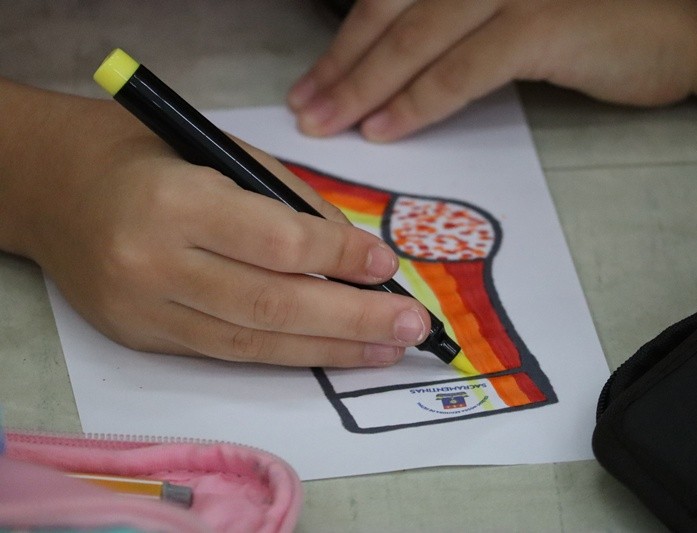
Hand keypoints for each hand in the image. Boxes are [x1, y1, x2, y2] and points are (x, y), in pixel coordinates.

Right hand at [0, 79, 428, 366]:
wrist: (55, 188)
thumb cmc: (147, 154)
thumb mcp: (222, 153)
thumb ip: (289, 203)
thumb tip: (355, 252)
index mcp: (175, 201)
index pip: (279, 243)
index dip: (341, 258)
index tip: (387, 265)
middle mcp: (156, 264)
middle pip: (274, 305)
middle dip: (353, 320)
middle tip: (411, 327)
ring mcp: (145, 310)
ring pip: (254, 342)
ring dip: (330, 349)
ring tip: (386, 350)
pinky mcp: (143, 338)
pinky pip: (228, 351)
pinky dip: (285, 353)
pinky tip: (330, 352)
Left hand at [288, 0, 696, 140]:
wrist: (680, 29)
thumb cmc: (594, 21)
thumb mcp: (512, 10)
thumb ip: (456, 26)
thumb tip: (394, 66)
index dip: (345, 40)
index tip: (312, 81)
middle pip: (390, 12)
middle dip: (341, 66)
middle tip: (305, 109)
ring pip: (416, 40)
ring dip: (364, 87)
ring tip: (328, 124)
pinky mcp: (539, 24)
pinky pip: (461, 70)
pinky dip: (418, 102)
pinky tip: (385, 129)